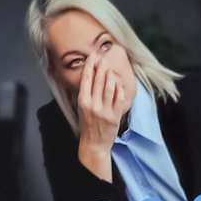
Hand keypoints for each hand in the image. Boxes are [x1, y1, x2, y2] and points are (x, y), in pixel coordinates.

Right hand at [73, 46, 133, 180]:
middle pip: (98, 81)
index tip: (92, 56)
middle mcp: (93, 105)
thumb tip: (91, 74)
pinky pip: (118, 97)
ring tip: (109, 67)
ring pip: (109, 87)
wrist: (94, 143)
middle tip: (102, 58)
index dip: (90, 66)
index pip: (86, 79)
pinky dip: (118, 88)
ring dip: (110, 75)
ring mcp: (105, 110)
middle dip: (101, 67)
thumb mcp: (81, 108)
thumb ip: (86, 93)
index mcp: (83, 102)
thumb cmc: (87, 124)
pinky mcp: (115, 115)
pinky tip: (117, 82)